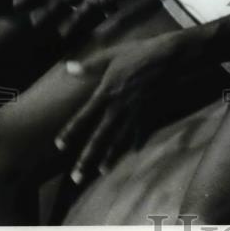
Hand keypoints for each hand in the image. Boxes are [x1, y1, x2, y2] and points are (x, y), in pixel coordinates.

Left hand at [54, 31, 191, 182]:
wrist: (170, 59)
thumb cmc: (140, 53)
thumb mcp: (113, 55)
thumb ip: (91, 65)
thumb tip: (68, 67)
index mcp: (106, 93)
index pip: (83, 117)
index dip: (70, 132)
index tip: (59, 146)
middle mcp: (118, 108)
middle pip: (99, 137)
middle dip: (86, 158)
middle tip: (76, 177)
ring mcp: (134, 113)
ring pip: (119, 140)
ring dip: (109, 157)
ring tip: (101, 172)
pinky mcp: (149, 113)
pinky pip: (141, 132)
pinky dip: (136, 143)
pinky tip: (133, 152)